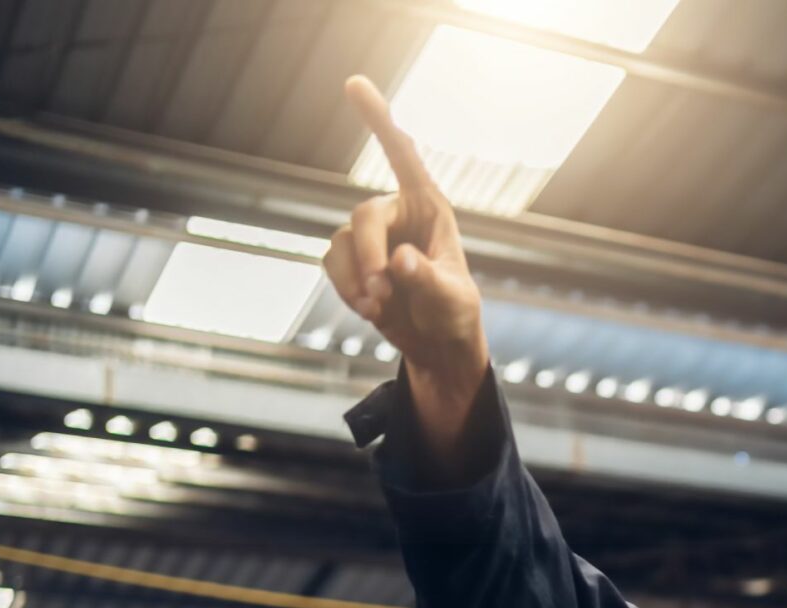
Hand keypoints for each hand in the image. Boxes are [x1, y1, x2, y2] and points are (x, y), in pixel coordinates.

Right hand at [325, 75, 488, 437]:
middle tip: (381, 295)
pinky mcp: (351, 260)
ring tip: (379, 310)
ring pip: (341, 243)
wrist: (439, 345)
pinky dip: (345, 288)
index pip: (402, 155)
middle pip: (364, 216)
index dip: (378, 119)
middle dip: (367, 256)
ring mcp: (371, 236)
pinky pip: (331, 264)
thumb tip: (400, 262)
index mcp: (430, 208)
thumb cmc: (455, 314)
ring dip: (355, 280)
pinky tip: (369, 310)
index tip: (352, 82)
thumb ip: (429, 280)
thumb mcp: (453, 300)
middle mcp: (398, 214)